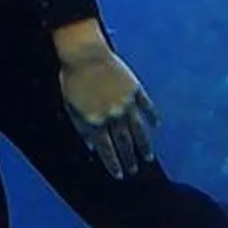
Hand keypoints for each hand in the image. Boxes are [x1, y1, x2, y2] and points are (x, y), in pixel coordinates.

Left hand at [54, 29, 159, 179]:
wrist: (84, 53)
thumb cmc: (73, 78)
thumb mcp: (70, 106)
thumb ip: (81, 128)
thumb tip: (91, 147)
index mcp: (95, 122)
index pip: (107, 150)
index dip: (113, 163)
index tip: (119, 175)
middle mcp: (113, 116)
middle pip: (124, 143)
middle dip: (129, 159)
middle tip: (134, 169)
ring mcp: (126, 103)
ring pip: (138, 130)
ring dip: (144, 145)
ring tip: (147, 157)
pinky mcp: (135, 89)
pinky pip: (147, 106)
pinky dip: (153, 116)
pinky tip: (157, 125)